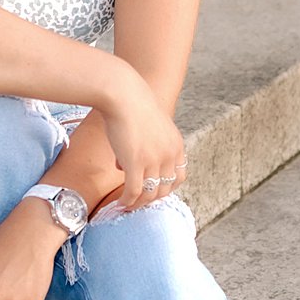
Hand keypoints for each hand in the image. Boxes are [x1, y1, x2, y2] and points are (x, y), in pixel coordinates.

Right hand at [99, 65, 187, 212]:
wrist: (124, 94)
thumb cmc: (131, 106)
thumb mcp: (148, 128)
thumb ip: (144, 147)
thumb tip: (123, 166)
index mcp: (176, 145)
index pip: (179, 177)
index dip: (166, 187)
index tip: (152, 190)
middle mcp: (169, 155)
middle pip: (165, 189)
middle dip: (151, 198)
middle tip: (137, 200)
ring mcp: (154, 160)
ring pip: (150, 194)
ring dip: (138, 203)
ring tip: (127, 205)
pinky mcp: (136, 163)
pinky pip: (134, 191)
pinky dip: (128, 201)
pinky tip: (120, 204)